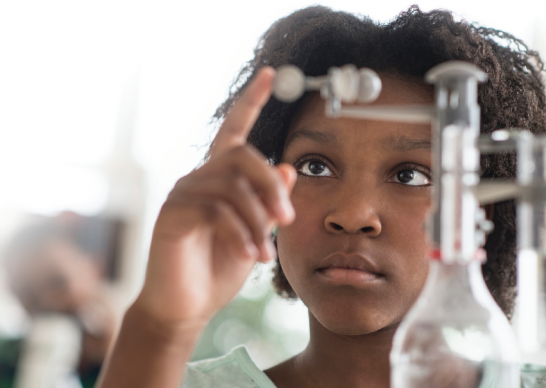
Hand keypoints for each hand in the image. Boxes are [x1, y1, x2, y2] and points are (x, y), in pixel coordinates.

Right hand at [134, 67, 295, 334]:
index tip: (268, 75)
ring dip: (257, 219)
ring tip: (266, 252)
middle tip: (288, 219)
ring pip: (231, 185)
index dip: (250, 101)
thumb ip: (269, 202)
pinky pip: (215, 209)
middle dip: (271, 186)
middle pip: (241, 156)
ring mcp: (182, 194)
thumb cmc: (220, 268)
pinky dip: (240, 233)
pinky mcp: (172, 214)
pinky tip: (250, 255)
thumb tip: (288, 167)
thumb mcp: (256, 233)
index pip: (234, 131)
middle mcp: (199, 178)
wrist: (186, 306)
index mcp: (220, 179)